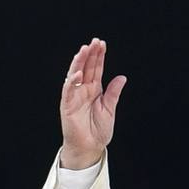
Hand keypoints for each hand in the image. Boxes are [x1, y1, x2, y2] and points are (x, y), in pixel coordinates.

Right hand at [59, 37, 127, 169]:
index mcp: (94, 90)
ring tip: (84, 50)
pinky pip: (68, 91)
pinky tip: (77, 73)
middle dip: (89, 54)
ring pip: (75, 75)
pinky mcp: (67, 106)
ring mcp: (74, 97)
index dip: (99, 56)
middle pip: (86, 68)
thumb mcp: (109, 109)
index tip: (102, 44)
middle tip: (94, 41)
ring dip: (79, 62)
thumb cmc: (98, 130)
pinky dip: (72, 82)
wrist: (90, 147)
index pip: (96, 69)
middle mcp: (83, 90)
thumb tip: (122, 77)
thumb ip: (113, 93)